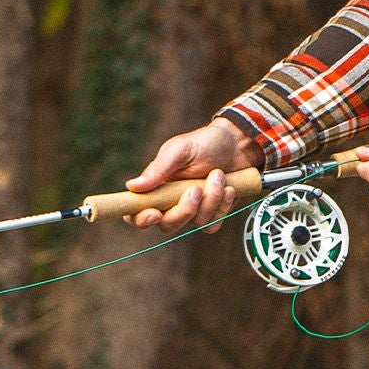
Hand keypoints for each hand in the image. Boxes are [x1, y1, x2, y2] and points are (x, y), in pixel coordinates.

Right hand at [123, 118, 262, 229]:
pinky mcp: (213, 214)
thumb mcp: (179, 150)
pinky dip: (223, 206)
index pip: (137, 213)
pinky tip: (228, 188)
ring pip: (195, 223)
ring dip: (210, 199)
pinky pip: (213, 224)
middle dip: (184, 210)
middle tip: (196, 189)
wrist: (236, 144)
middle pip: (168, 225)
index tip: (155, 213)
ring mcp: (194, 211)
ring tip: (218, 175)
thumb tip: (132, 186)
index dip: (141, 219)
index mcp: (157, 187)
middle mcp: (172, 203)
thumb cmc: (204, 143)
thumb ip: (157, 169)